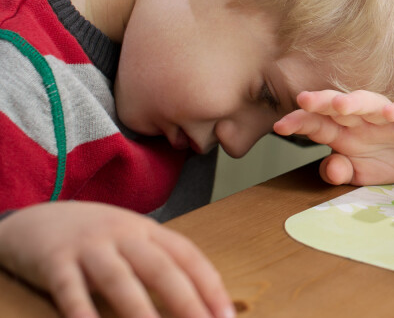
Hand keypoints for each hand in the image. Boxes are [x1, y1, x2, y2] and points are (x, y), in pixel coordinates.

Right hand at [0, 201, 232, 317]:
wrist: (34, 219)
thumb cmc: (94, 239)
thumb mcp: (131, 242)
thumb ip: (160, 264)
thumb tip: (199, 302)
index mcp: (148, 231)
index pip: (188, 257)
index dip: (209, 286)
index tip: (226, 316)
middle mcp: (123, 234)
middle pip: (161, 268)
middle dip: (186, 301)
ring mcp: (89, 246)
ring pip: (119, 279)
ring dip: (140, 310)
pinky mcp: (54, 260)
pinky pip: (69, 288)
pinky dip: (80, 310)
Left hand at [273, 90, 393, 185]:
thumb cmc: (384, 161)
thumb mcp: (357, 175)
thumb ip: (339, 172)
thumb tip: (329, 168)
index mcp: (343, 132)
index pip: (317, 123)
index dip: (299, 122)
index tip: (280, 126)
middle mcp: (361, 120)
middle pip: (338, 107)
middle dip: (321, 102)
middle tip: (304, 100)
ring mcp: (387, 117)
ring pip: (369, 103)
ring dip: (355, 102)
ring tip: (340, 105)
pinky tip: (389, 113)